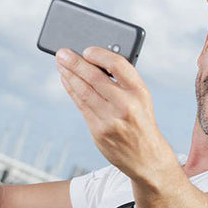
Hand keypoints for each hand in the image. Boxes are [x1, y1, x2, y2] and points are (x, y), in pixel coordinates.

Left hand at [56, 47, 170, 179]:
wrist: (147, 157)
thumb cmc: (141, 121)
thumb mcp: (141, 98)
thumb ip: (122, 81)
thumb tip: (93, 62)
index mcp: (140, 91)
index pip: (117, 65)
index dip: (99, 55)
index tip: (86, 49)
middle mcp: (126, 104)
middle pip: (94, 77)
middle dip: (75, 63)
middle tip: (62, 53)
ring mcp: (110, 119)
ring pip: (84, 92)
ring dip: (69, 76)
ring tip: (61, 64)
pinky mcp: (98, 131)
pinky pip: (81, 106)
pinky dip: (71, 91)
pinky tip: (66, 80)